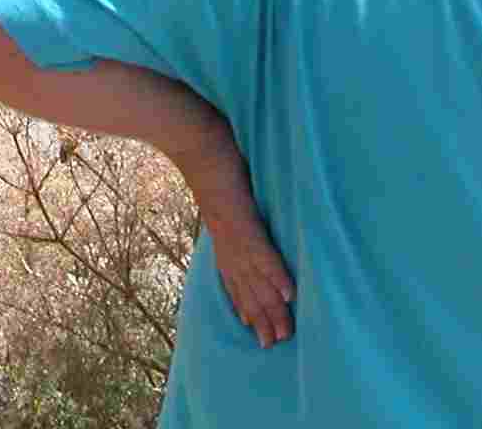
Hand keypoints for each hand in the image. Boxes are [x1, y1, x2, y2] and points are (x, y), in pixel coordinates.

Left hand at [181, 131, 295, 348]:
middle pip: (246, 286)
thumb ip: (233, 198)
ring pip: (255, 278)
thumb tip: (241, 202)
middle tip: (274, 344)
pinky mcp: (242, 217)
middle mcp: (226, 240)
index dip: (245, 302)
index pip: (234, 276)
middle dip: (261, 316)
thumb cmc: (208, 153)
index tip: (255, 326)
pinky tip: (289, 294)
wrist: (192, 137)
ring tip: (283, 331)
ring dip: (270, 307)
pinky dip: (275, 274)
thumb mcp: (221, 184)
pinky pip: (262, 252)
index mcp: (222, 234)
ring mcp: (234, 231)